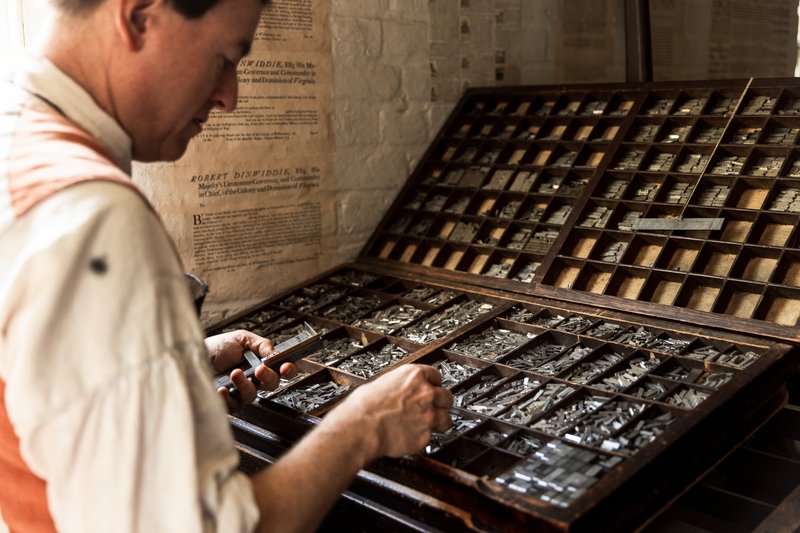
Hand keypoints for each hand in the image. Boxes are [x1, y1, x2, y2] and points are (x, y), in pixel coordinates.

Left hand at [205, 329, 296, 411]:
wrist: (194, 355)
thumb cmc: (217, 347)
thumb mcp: (241, 338)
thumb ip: (261, 344)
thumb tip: (274, 352)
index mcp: (261, 363)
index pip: (281, 370)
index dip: (288, 370)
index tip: (284, 368)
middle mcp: (253, 379)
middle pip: (271, 385)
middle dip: (268, 377)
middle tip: (259, 370)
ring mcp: (240, 391)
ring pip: (252, 395)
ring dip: (244, 385)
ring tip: (234, 373)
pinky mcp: (227, 401)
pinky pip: (233, 405)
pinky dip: (228, 398)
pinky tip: (222, 389)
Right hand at [323, 364, 452, 459]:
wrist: (361, 428)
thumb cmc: (363, 407)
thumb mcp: (380, 384)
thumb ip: (398, 387)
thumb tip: (398, 392)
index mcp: (414, 376)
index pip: (435, 375)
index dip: (433, 383)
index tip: (432, 388)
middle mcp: (425, 393)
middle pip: (446, 396)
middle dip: (441, 403)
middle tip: (434, 407)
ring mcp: (428, 415)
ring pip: (446, 418)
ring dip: (439, 421)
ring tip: (430, 425)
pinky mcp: (425, 435)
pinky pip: (431, 436)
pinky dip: (424, 437)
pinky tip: (412, 436)